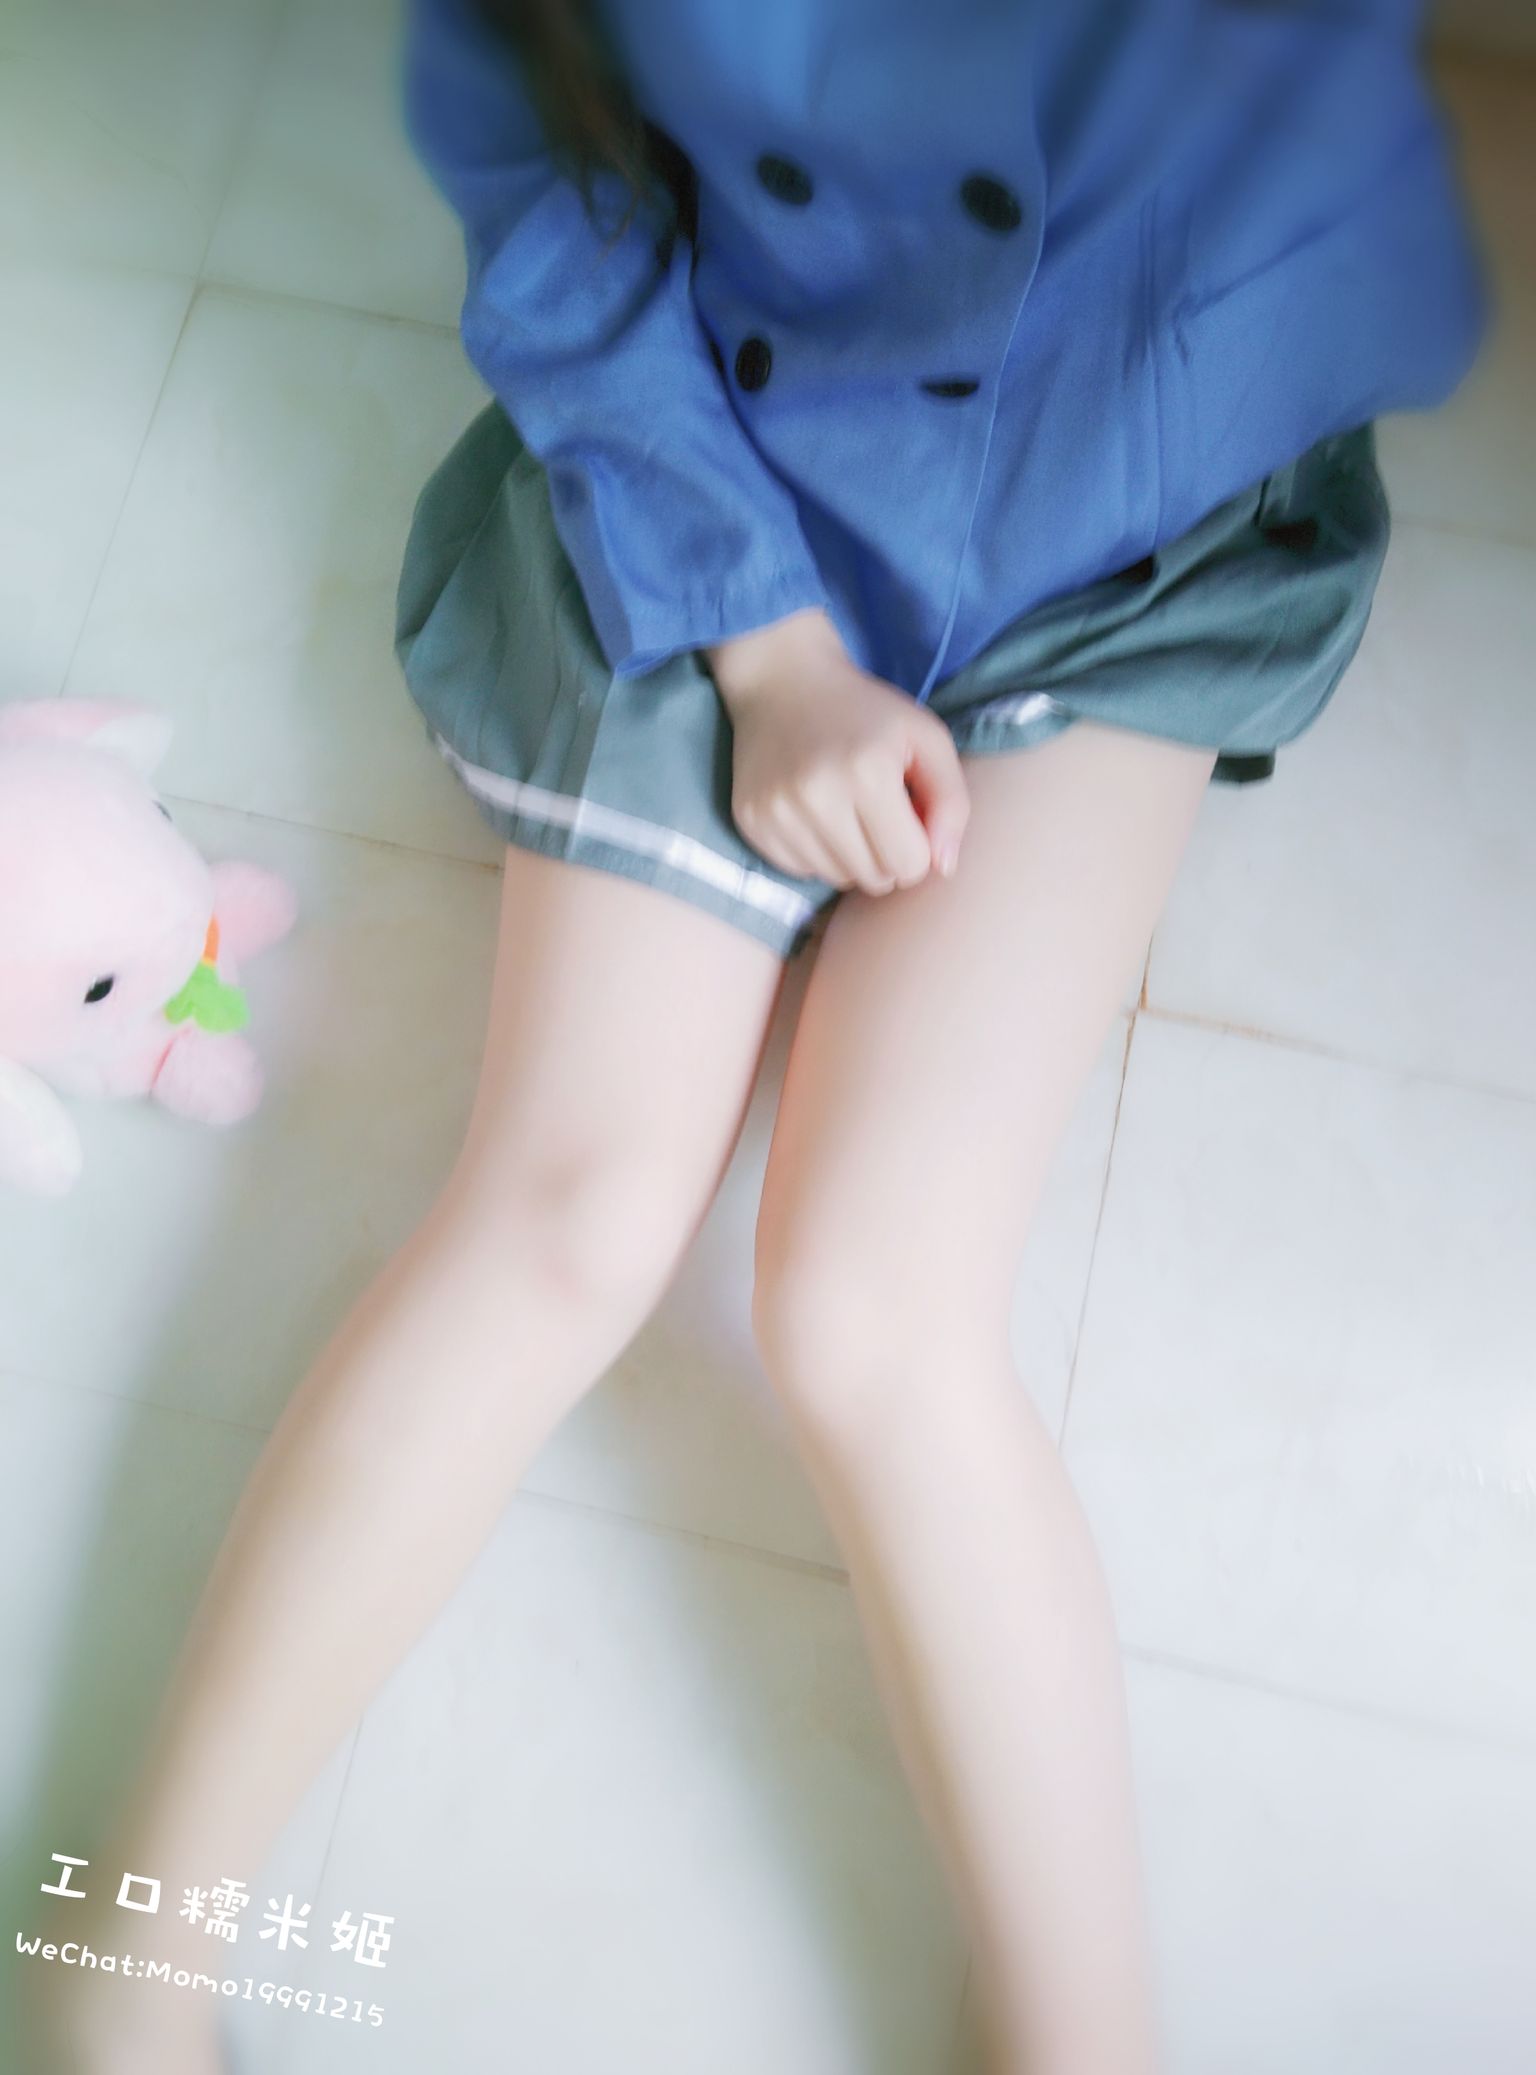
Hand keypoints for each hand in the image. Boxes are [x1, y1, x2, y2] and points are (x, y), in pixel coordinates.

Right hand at [706, 609, 969, 894]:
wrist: (783, 681)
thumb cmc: (866, 712)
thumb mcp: (926, 737)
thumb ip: (951, 801)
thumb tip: (945, 867)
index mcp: (868, 772)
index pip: (910, 865)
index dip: (918, 847)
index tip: (908, 816)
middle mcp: (816, 796)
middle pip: (875, 879)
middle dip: (886, 855)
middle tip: (878, 813)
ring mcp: (778, 812)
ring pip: (838, 879)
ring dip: (851, 857)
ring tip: (846, 810)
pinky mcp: (751, 822)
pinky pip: (801, 871)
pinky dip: (816, 852)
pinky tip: (814, 813)